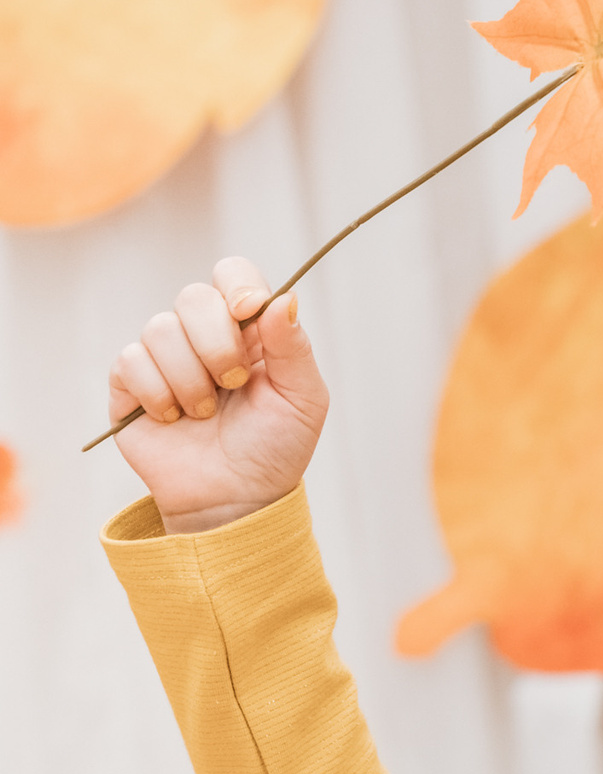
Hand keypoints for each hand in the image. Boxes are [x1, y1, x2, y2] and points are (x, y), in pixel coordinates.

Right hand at [107, 257, 328, 533]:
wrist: (235, 497)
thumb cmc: (274, 448)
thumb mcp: (303, 399)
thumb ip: (294, 347)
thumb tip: (282, 300)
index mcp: (249, 331)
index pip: (234, 275)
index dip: (237, 284)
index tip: (246, 310)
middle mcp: (204, 335)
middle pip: (193, 296)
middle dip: (217, 342)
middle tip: (234, 382)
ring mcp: (165, 356)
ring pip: (160, 329)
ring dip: (191, 380)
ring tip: (206, 413)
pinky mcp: (129, 382)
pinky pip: (130, 361)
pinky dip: (158, 394)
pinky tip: (174, 418)